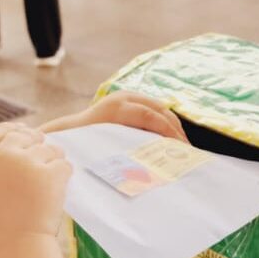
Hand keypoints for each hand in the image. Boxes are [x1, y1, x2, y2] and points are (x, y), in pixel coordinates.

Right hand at [0, 125, 70, 255]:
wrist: (9, 253)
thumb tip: (10, 152)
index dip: (13, 133)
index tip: (25, 137)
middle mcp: (2, 156)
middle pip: (26, 137)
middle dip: (38, 146)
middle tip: (44, 166)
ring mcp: (26, 163)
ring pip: (50, 149)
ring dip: (53, 164)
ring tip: (47, 191)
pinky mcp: (49, 173)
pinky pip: (64, 165)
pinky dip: (64, 179)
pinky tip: (57, 196)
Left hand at [42, 92, 187, 141]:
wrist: (71, 130)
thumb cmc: (85, 144)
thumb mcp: (104, 148)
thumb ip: (126, 150)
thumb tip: (153, 161)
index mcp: (115, 108)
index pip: (149, 116)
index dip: (167, 130)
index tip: (180, 147)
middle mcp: (123, 98)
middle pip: (159, 109)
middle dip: (175, 129)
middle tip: (187, 150)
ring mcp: (129, 96)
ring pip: (160, 108)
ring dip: (174, 126)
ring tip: (184, 146)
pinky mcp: (133, 99)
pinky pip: (156, 109)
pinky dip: (167, 123)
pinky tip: (173, 140)